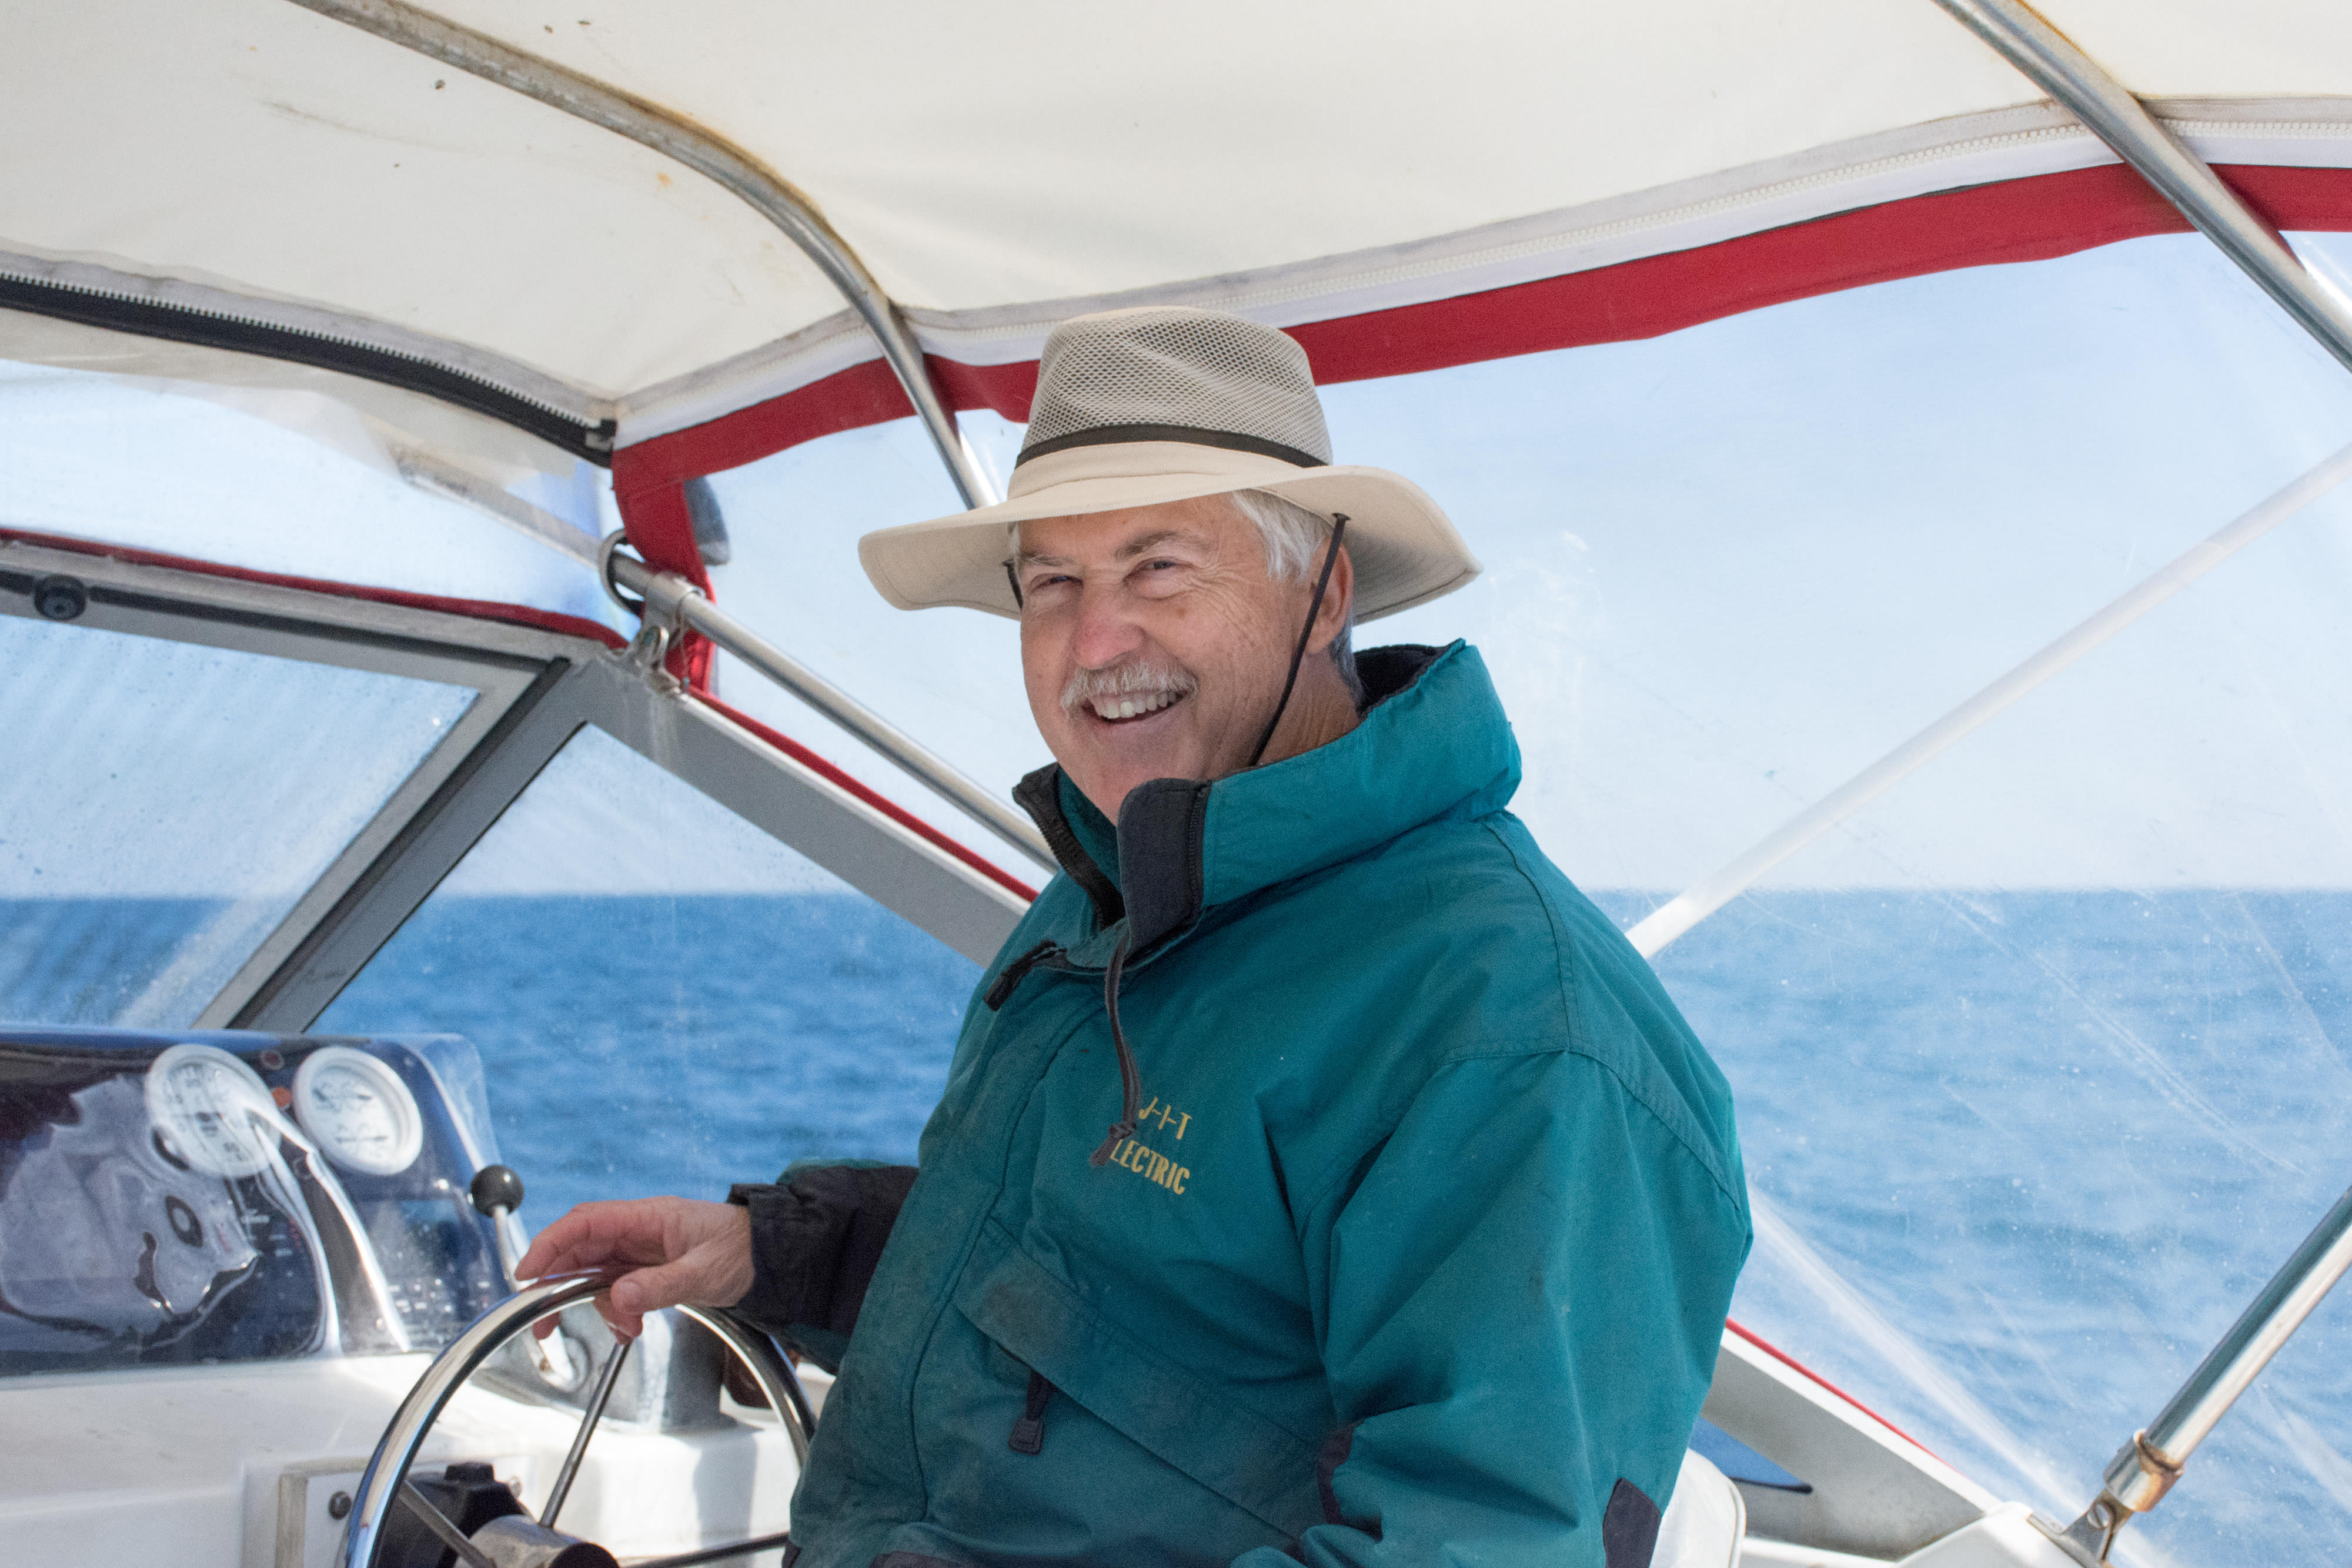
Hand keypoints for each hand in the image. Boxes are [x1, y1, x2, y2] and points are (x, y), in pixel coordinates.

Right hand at [515, 1196, 753, 1338]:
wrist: (772, 1256)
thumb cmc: (745, 1250)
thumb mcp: (706, 1272)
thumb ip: (662, 1286)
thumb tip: (619, 1299)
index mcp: (649, 1216)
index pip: (585, 1222)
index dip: (549, 1245)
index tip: (526, 1274)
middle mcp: (639, 1229)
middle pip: (580, 1249)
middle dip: (558, 1285)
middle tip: (545, 1323)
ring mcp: (641, 1248)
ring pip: (595, 1273)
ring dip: (597, 1305)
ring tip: (625, 1328)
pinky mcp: (647, 1267)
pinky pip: (615, 1287)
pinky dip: (616, 1310)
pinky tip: (631, 1326)